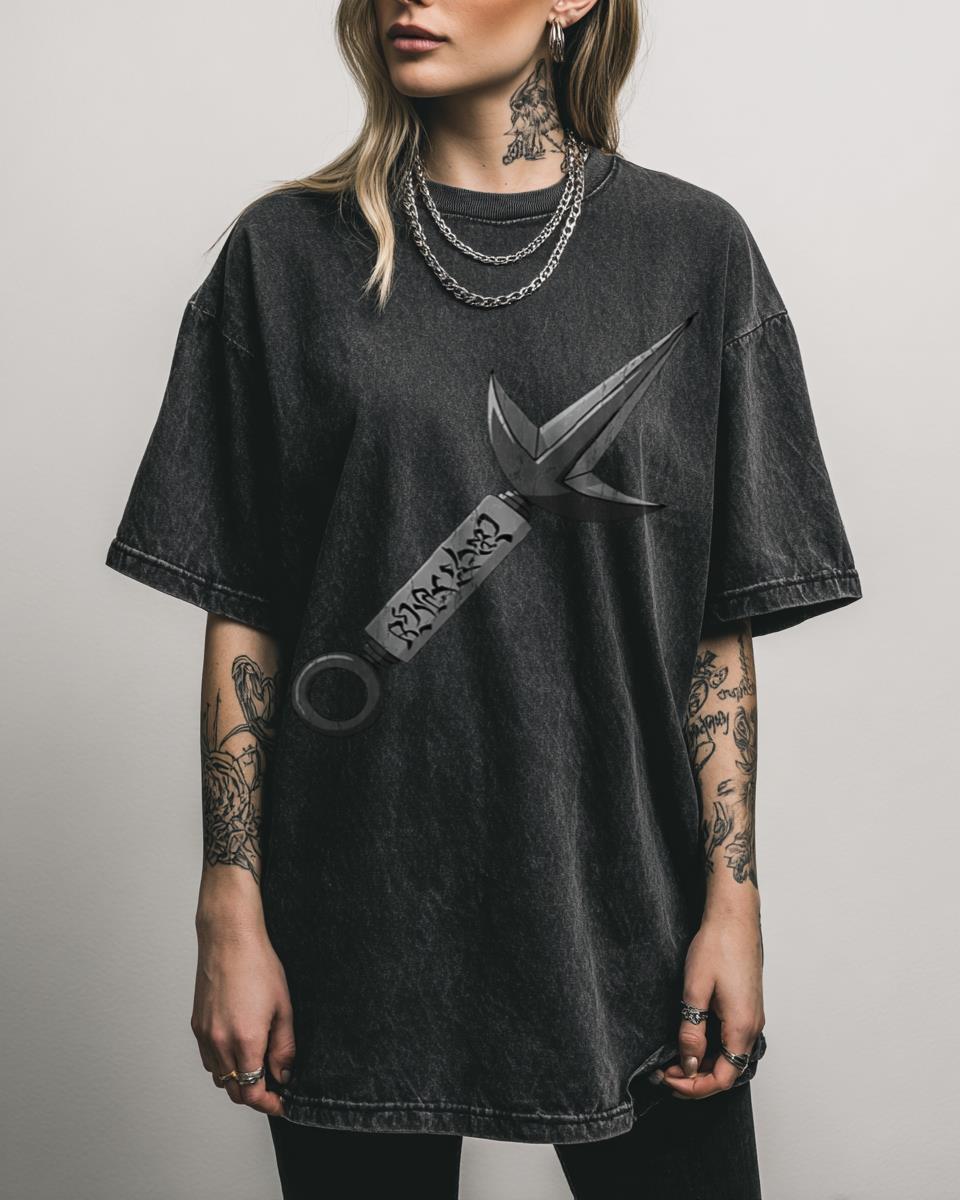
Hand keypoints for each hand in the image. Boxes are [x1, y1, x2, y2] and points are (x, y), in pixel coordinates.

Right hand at [191, 916, 295, 1116]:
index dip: (268, 1104)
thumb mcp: (283, 1007)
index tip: (281, 1103)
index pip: (252, 1092)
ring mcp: (205, 1035)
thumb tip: (284, 1074)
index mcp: (245, 1040)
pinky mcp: (196, 1026)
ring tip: (258, 1066)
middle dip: (255, 1095)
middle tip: (274, 1088)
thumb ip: (284, 1047)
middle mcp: (220, 1043)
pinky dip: (223, 1065)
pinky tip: (238, 1050)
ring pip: (219, 1077)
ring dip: (238, 1081)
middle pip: (234, 1091)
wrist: (229, 940)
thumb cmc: (258, 966)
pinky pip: (208, 1059)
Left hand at [658, 909, 764, 1099]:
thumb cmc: (717, 946)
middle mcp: (753, 1027)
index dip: (694, 1087)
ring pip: (729, 1057)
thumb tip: (689, 1064)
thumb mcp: (695, 990)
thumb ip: (692, 1031)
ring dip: (703, 1064)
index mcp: (742, 1027)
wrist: (734, 918)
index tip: (668, 1079)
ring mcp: (752, 1017)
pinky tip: (691, 1040)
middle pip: (727, 1071)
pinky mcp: (747, 1007)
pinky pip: (731, 1040)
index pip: (722, 1078)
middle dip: (695, 1079)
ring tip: (673, 1059)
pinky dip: (711, 1049)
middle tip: (665, 1072)